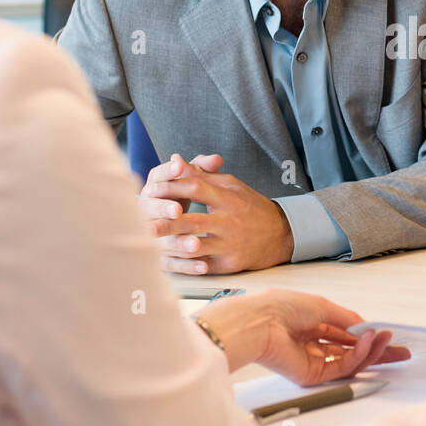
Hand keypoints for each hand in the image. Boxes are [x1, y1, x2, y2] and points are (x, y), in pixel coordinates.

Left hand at [140, 153, 294, 274]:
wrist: (281, 235)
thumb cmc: (251, 206)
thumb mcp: (232, 186)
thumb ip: (203, 176)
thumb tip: (177, 160)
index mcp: (228, 198)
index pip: (196, 188)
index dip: (172, 188)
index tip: (151, 188)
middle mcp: (229, 222)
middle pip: (192, 222)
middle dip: (166, 224)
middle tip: (144, 225)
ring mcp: (230, 244)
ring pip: (195, 247)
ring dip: (171, 247)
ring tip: (150, 246)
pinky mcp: (230, 264)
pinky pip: (203, 265)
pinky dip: (185, 264)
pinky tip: (169, 261)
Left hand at [196, 289, 410, 384]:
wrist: (259, 322)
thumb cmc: (281, 307)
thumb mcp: (322, 305)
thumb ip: (347, 318)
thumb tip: (367, 327)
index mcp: (313, 324)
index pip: (346, 334)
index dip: (368, 335)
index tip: (389, 335)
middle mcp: (314, 343)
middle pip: (352, 351)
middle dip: (377, 351)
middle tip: (400, 352)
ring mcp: (313, 361)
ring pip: (350, 361)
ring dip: (370, 351)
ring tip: (386, 341)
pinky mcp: (311, 375)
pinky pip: (341, 367)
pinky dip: (357, 356)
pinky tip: (366, 343)